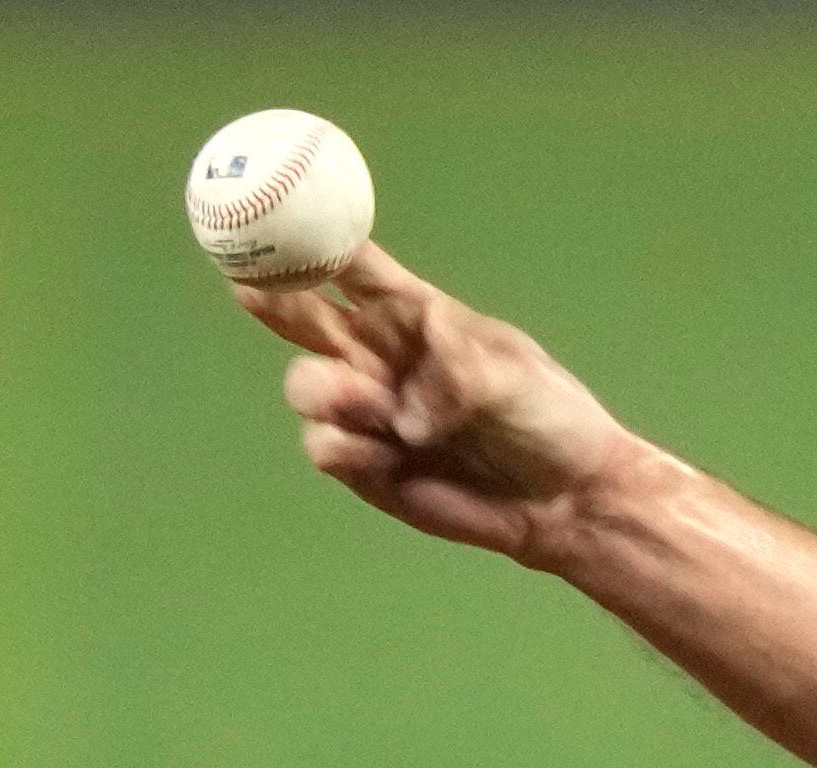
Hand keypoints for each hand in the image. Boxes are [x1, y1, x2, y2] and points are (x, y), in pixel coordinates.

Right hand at [232, 246, 646, 559]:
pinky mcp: (363, 464)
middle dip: (273, 299)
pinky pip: (323, 445)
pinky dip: (346, 447)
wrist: (565, 499)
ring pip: (305, 384)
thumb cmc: (547, 417)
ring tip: (376, 408)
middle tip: (250, 290)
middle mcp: (379, 356)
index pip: (355, 269)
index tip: (280, 220)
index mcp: (413, 315)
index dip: (315, 244)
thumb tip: (406, 407)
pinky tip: (388, 454)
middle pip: (304, 316)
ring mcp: (366, 410)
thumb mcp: (512, 373)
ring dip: (326, 392)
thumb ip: (456, 370)